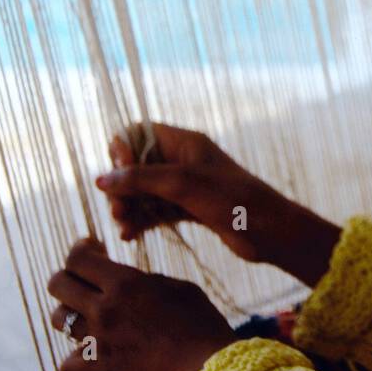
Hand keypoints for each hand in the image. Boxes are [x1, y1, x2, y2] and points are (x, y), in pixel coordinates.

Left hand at [48, 236, 236, 370]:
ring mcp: (99, 341)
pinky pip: (66, 364)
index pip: (78, 258)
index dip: (80, 249)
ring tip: (89, 316)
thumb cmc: (203, 325)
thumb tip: (129, 281)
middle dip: (67, 277)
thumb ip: (147, 281)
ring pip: (59, 320)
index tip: (92, 249)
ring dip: (70, 314)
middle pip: (57, 285)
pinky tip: (90, 355)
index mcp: (126, 282)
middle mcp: (105, 309)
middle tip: (84, 280)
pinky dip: (75, 359)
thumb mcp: (180, 288)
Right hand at [95, 122, 338, 287]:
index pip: (138, 134)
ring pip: (143, 191)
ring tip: (125, 227)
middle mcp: (183, 161)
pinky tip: (131, 236)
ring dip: (129, 207)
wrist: (270, 231)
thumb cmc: (233, 200)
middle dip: (122, 187)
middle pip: (135, 166)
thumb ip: (141, 179)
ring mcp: (185, 186)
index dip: (122, 152)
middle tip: (120, 211)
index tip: (121, 174)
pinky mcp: (189, 209)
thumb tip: (102, 179)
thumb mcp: (183, 184)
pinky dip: (142, 220)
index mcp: (185, 143)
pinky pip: (155, 211)